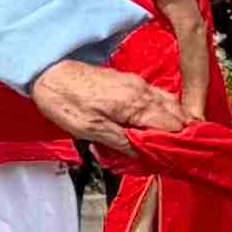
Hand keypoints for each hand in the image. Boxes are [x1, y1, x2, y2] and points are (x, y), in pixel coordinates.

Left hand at [26, 56, 185, 150]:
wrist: (48, 73)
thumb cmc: (66, 101)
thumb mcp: (93, 131)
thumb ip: (125, 142)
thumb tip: (147, 154)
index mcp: (136, 103)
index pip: (175, 126)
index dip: (180, 144)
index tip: (181, 159)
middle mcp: (142, 90)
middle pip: (178, 115)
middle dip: (182, 135)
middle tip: (180, 154)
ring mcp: (137, 84)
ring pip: (169, 104)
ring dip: (174, 123)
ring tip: (170, 143)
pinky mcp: (129, 82)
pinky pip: (156, 98)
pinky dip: (162, 113)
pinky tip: (154, 125)